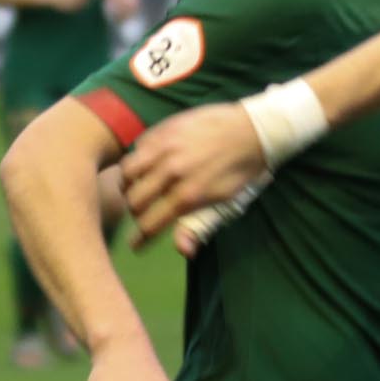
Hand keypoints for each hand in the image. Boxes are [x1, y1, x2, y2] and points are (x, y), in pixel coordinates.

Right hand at [123, 103, 272, 247]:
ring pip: (127, 172)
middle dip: (136, 213)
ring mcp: (165, 148)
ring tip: (139, 188)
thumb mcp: (227, 205)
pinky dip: (139, 160)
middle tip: (143, 213)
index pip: (151, 224)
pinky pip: (137, 148)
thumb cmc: (241, 173)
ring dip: (129, 185)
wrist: (252, 130)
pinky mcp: (163, 129)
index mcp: (189, 195)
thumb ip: (200, 226)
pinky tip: (149, 163)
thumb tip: (183, 251)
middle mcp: (172, 171)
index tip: (135, 245)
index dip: (140, 239)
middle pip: (133, 201)